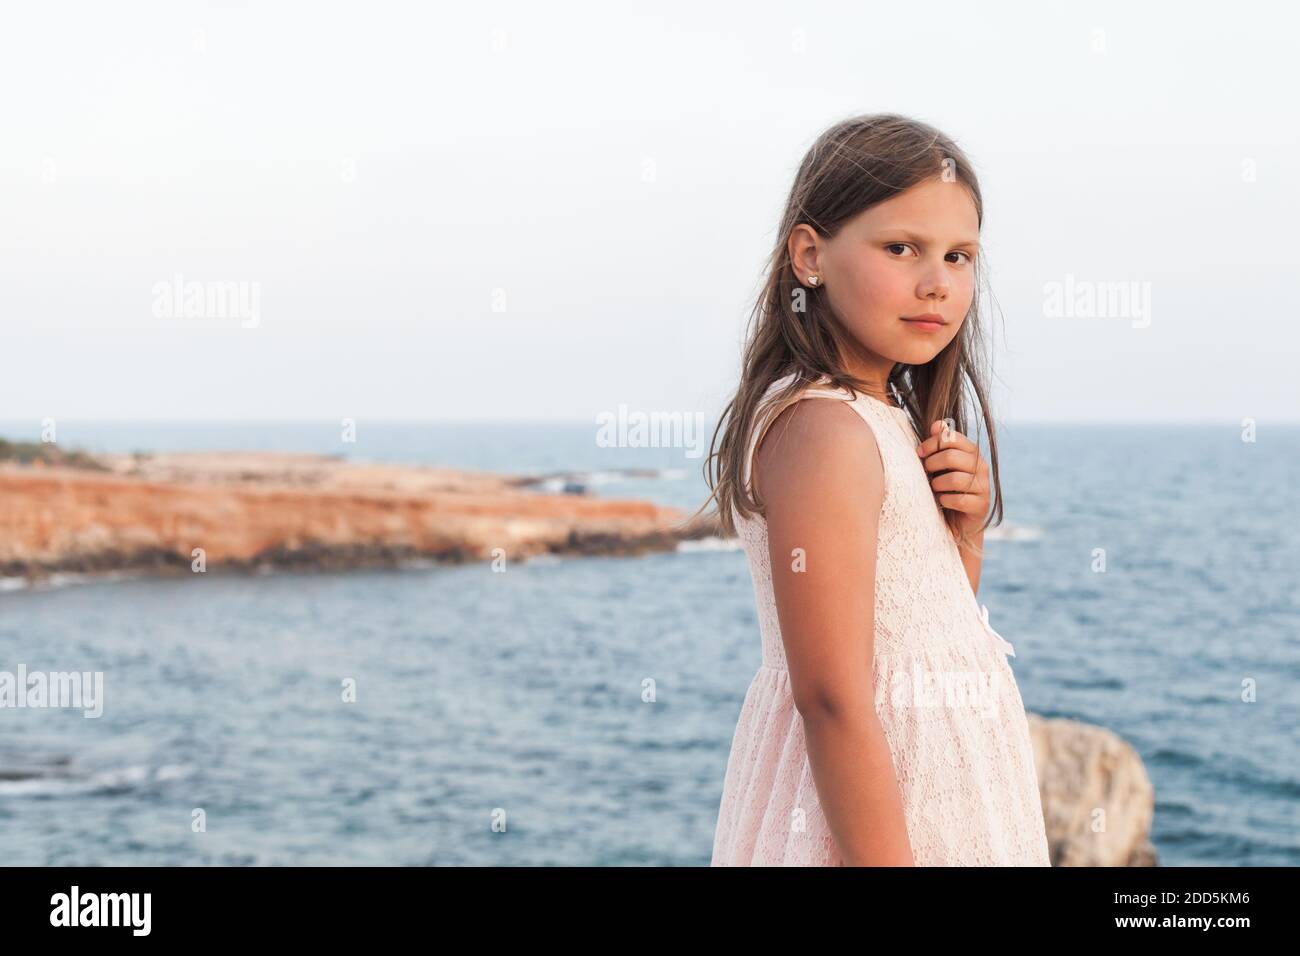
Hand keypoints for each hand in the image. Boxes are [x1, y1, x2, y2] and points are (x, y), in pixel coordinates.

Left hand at [916, 419, 989, 534]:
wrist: (957, 521)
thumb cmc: (945, 488)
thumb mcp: (940, 465)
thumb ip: (939, 444)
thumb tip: (937, 424)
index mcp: (972, 452)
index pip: (953, 438)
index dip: (932, 443)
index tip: (919, 453)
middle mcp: (981, 467)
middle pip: (951, 457)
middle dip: (932, 465)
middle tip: (926, 473)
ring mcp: (984, 487)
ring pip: (954, 479)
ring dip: (937, 485)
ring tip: (934, 489)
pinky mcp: (981, 506)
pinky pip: (959, 500)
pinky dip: (945, 501)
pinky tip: (942, 502)